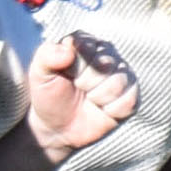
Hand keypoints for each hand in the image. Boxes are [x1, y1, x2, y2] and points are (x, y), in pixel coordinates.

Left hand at [22, 29, 138, 161]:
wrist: (57, 127)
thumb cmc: (49, 95)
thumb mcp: (39, 74)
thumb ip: (47, 56)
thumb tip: (69, 48)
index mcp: (85, 43)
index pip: (86, 46)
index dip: (75, 66)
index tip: (66, 75)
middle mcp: (108, 54)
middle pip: (104, 64)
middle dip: (85, 82)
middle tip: (77, 89)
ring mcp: (122, 74)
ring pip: (117, 82)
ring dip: (98, 96)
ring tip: (89, 99)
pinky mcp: (131, 95)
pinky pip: (129, 100)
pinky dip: (111, 109)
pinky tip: (102, 109)